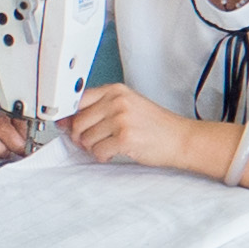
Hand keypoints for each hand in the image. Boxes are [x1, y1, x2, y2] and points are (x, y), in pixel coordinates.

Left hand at [55, 87, 212, 171]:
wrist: (180, 139)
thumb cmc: (155, 126)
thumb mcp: (127, 106)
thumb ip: (99, 109)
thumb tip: (67, 120)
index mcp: (115, 90)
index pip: (78, 100)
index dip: (70, 117)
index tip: (68, 125)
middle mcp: (117, 101)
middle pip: (78, 122)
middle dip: (81, 137)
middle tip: (94, 142)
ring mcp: (120, 119)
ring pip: (85, 139)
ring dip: (93, 148)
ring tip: (110, 146)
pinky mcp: (124, 138)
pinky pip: (97, 152)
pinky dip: (103, 157)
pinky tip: (114, 153)